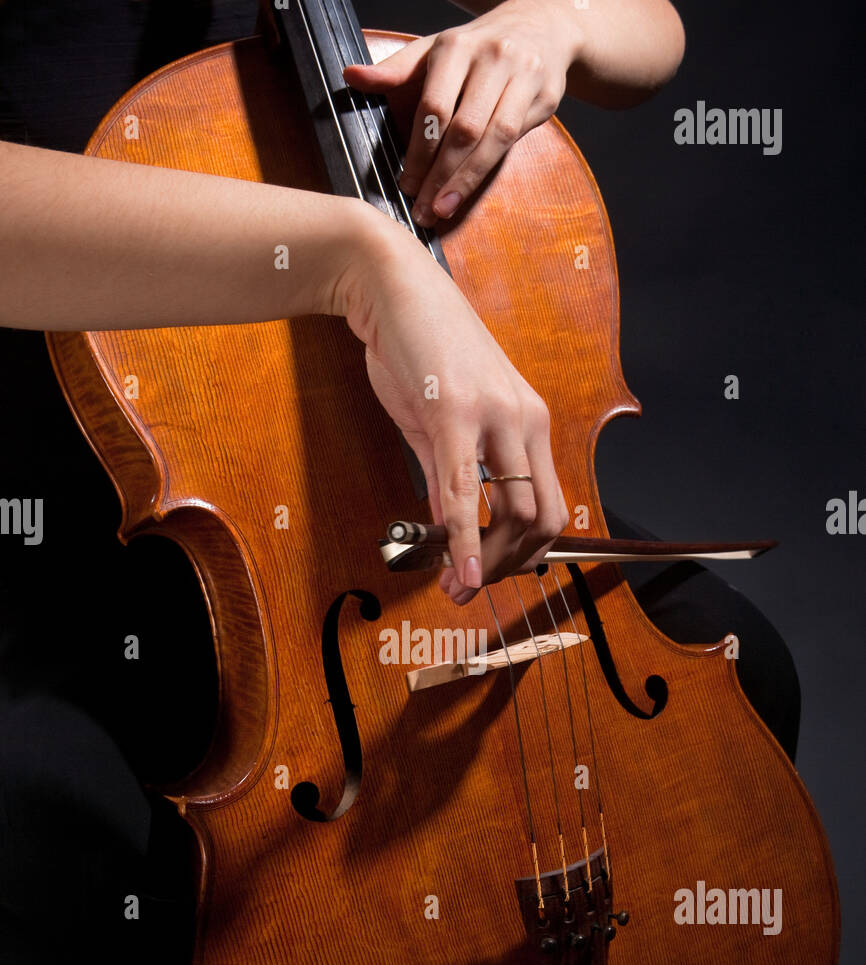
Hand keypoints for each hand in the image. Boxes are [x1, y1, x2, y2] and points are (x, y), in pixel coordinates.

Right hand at [334, 210, 567, 605]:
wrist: (388, 285)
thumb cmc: (415, 347)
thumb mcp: (438, 421)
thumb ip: (446, 477)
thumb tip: (447, 528)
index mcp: (528, 422)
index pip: (550, 506)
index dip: (523, 554)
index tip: (487, 576)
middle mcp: (525, 420)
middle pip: (543, 519)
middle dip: (509, 565)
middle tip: (471, 589)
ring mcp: (495, 416)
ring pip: (517, 512)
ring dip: (489, 560)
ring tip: (458, 585)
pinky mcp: (455, 413)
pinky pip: (465, 492)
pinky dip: (465, 539)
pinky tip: (459, 570)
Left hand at [344, 0, 580, 228]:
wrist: (538, 24)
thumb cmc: (475, 48)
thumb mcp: (433, 51)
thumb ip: (395, 69)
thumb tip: (351, 76)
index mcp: (456, 47)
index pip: (434, 107)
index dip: (420, 151)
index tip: (407, 184)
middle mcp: (493, 58)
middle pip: (464, 128)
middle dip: (441, 175)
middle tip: (424, 208)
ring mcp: (524, 76)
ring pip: (494, 138)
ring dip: (467, 180)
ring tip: (444, 209)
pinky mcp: (546, 96)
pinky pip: (515, 140)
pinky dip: (490, 168)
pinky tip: (470, 189)